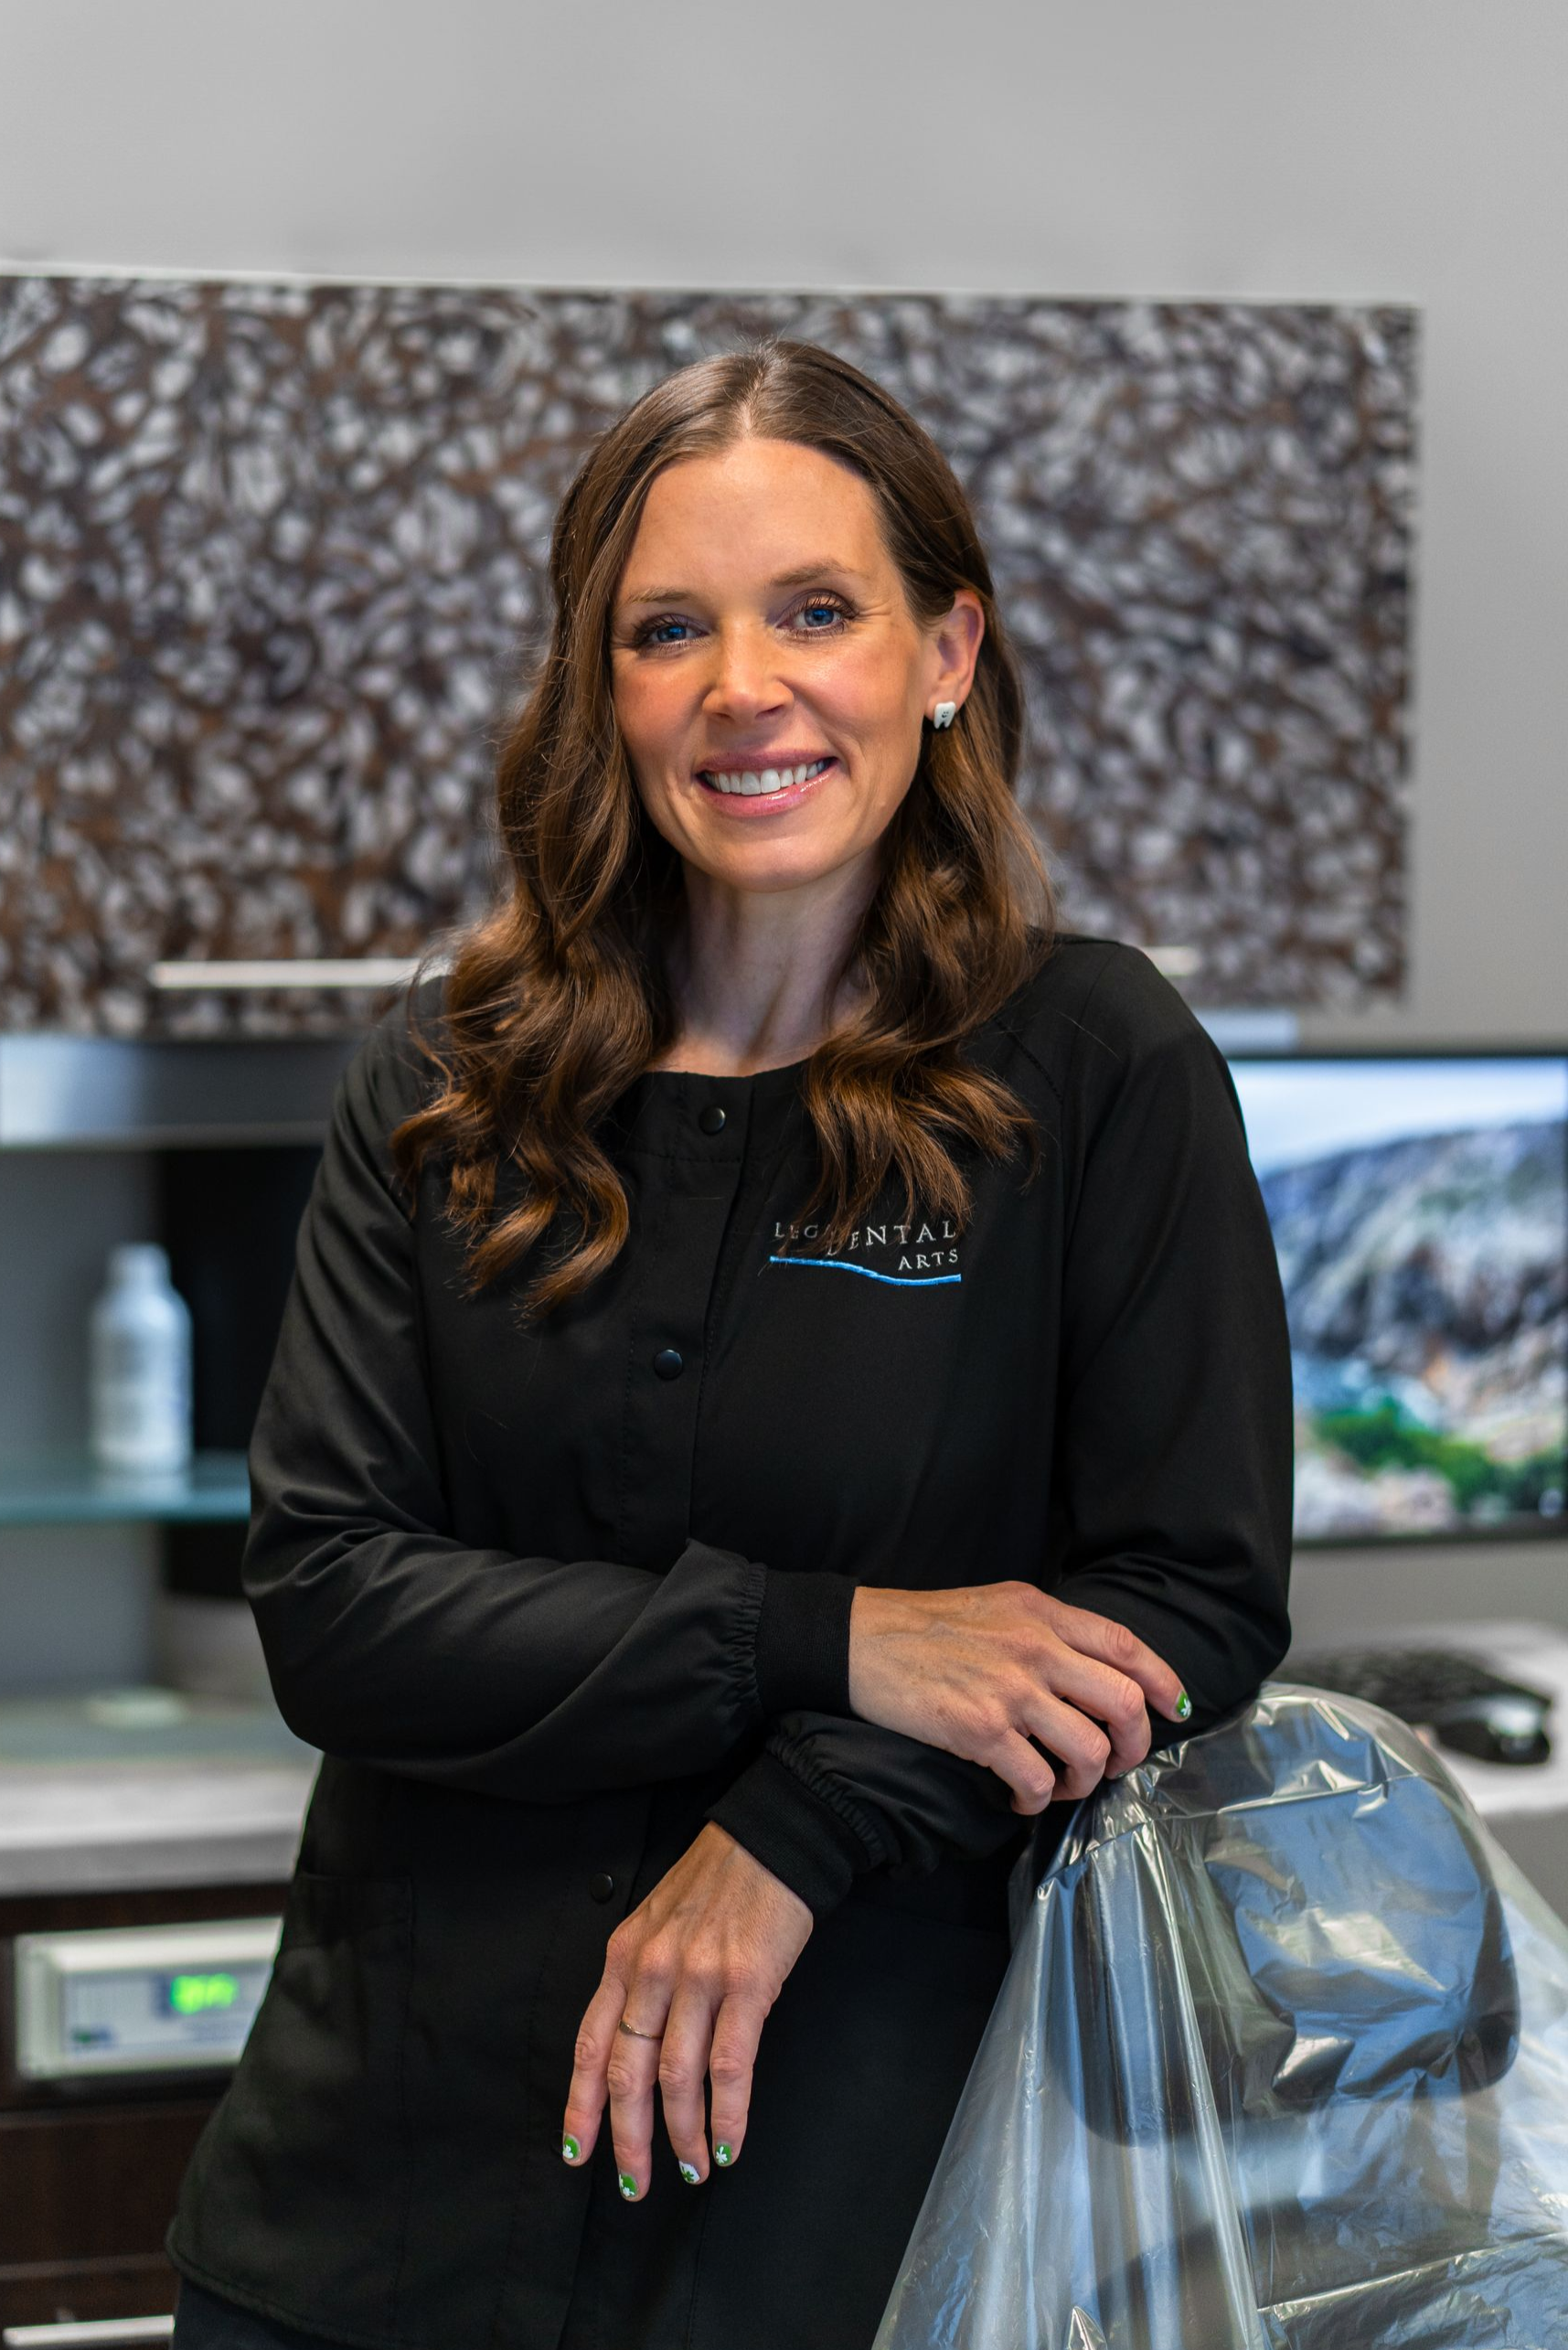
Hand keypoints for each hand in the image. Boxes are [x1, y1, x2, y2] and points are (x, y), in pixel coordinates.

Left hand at [561, 1822, 812, 2200]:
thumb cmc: (716, 1882)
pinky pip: (730, 2064)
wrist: (771, 1840)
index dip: (582, 2106)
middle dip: (628, 2139)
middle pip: (629, 2073)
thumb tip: (636, 2048)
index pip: (591, 2045)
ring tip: (692, 2167)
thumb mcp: (655, 1923)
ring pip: (678, 2077)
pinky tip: (729, 2142)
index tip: (577, 2152)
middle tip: (636, 2183)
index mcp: (625, 1957)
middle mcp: (653, 1970)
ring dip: (683, 2134)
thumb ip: (640, 1979)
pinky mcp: (748, 1983)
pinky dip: (728, 2113)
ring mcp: (699, 1977)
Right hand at [848, 1582, 1186, 1813]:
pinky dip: (1036, 1801)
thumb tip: (1090, 1666)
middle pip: (1123, 1703)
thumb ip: (1046, 1628)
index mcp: (1042, 1612)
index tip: (1174, 1710)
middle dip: (1132, 1746)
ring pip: (1089, 1750)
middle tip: (1113, 1763)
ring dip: (1084, 1782)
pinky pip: (1036, 1781)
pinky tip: (1020, 1798)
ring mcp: (1010, 1690)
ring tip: (1061, 1786)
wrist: (861, 1640)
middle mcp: (1035, 1647)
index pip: (1125, 1645)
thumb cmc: (925, 1624)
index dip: (1162, 1682)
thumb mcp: (998, 1604)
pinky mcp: (980, 1730)